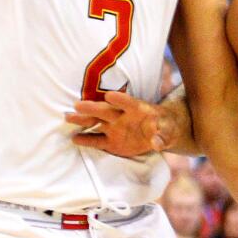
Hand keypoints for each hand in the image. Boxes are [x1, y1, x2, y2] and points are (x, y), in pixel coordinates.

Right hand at [66, 90, 182, 156]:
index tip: (108, 95)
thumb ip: (162, 136)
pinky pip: (96, 140)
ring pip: (96, 122)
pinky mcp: (111, 141)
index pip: (128, 102)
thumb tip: (157, 142)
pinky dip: (86, 140)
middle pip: (105, 110)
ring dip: (83, 120)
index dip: (119, 99)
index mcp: (137, 109)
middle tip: (78, 105)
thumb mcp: (169, 131)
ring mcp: (114, 128)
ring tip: (68, 117)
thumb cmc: (166, 127)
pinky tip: (74, 138)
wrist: (161, 132)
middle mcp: (121, 116)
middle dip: (92, 107)